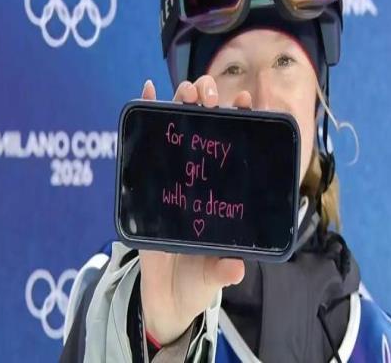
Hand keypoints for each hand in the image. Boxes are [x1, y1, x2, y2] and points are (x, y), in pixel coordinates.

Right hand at [138, 76, 247, 345]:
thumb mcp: (212, 277)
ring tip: (184, 89)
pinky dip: (145, 120)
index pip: (237, 153)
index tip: (246, 100)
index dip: (244, 124)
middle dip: (209, 106)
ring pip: (178, 136)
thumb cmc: (197, 284)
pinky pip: (144, 150)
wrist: (166, 301)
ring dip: (180, 105)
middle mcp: (201, 186)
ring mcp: (173, 184)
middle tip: (207, 91)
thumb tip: (234, 269)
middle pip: (207, 136)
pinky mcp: (146, 190)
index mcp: (224, 198)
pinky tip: (146, 94)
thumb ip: (221, 271)